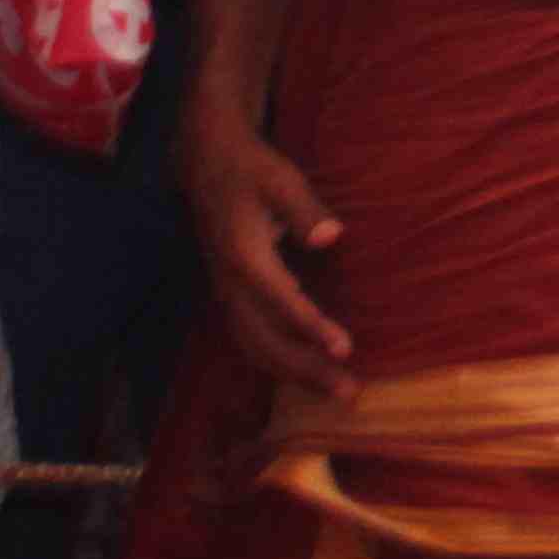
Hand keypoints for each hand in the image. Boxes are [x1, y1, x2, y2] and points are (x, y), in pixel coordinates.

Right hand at [186, 119, 353, 384]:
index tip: (344, 348)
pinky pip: (251, 339)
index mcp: (244, 257)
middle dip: (305, 368)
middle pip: (265, 339)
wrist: (208, 166)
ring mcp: (227, 293)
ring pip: (255, 346)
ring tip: (337, 392)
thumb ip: (305, 210)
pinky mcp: (232, 295)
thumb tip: (329, 236)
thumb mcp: (281, 180)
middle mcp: (230, 283)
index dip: (311, 327)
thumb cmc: (253, 171)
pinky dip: (277, 363)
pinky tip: (307, 377)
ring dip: (293, 373)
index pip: (280, 301)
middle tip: (349, 392)